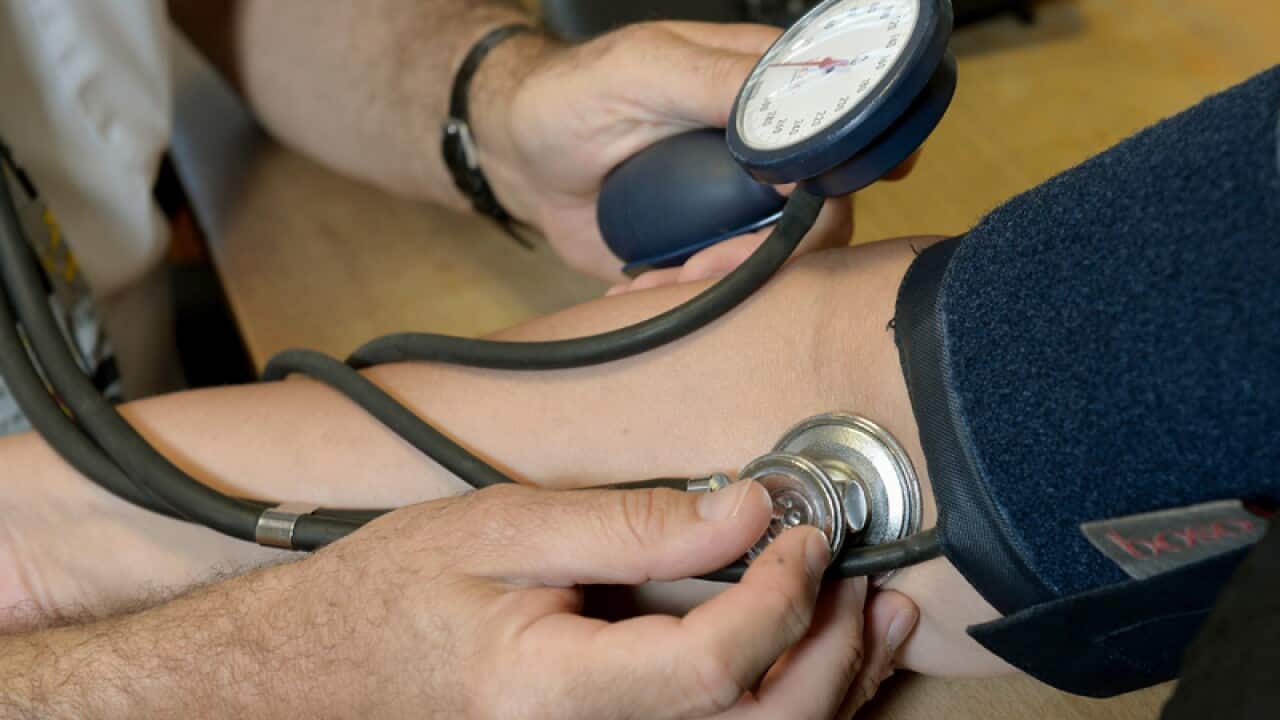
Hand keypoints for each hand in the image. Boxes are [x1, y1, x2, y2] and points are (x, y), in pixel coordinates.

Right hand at [280, 481, 916, 718]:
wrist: (332, 667)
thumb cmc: (397, 595)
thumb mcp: (501, 529)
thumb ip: (629, 525)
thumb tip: (744, 508)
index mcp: (557, 690)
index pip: (714, 666)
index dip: (780, 597)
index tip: (801, 532)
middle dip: (833, 657)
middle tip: (859, 581)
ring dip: (833, 686)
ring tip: (874, 620)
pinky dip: (789, 700)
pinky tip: (817, 655)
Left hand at [474, 22, 858, 279]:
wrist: (518, 157)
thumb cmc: (571, 95)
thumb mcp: (643, 71)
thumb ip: (720, 82)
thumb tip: (800, 131)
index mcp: (765, 91)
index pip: (837, 135)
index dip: (836, 180)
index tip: (796, 214)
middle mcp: (766, 150)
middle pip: (823, 213)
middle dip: (768, 253)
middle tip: (700, 264)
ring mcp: (741, 203)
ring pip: (782, 261)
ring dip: (724, 284)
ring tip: (659, 282)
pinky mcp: (711, 247)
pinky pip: (732, 287)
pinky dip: (693, 300)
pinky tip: (645, 289)